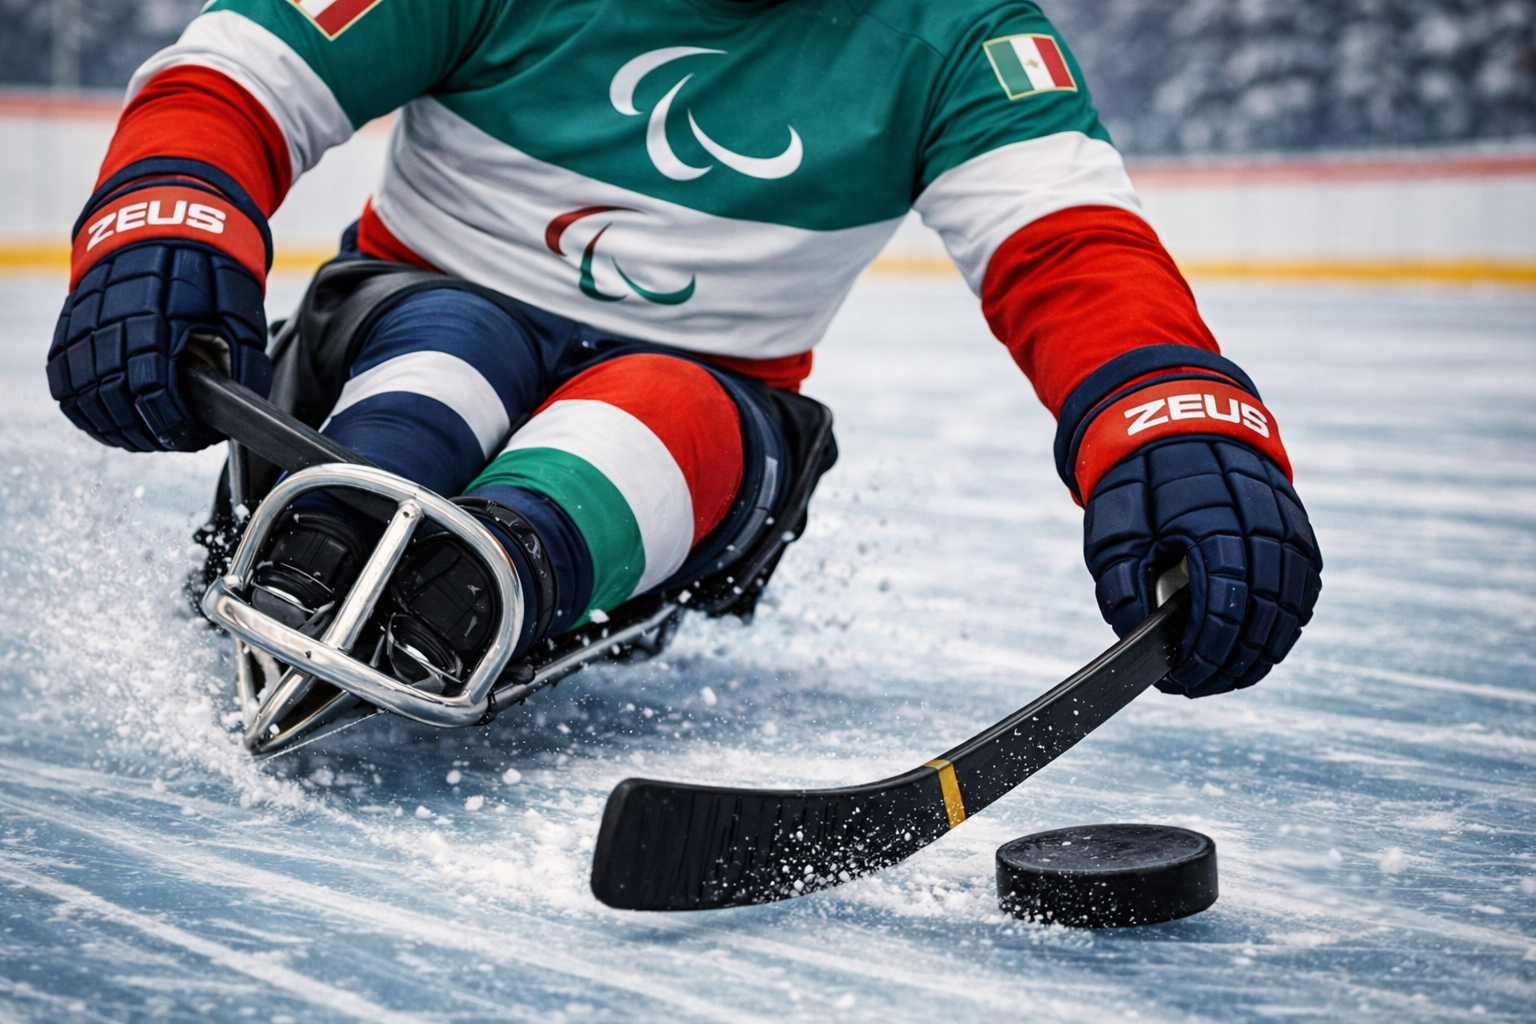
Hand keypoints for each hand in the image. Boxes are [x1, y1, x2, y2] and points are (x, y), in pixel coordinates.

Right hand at [46, 180, 271, 450]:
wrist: (162, 214)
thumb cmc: (207, 261)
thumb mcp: (239, 307)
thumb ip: (245, 358)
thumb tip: (249, 406)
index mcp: (155, 320)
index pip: (155, 393)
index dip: (175, 425)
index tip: (195, 436)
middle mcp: (110, 323)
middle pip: (116, 402)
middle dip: (148, 432)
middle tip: (174, 438)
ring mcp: (83, 323)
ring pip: (84, 396)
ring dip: (114, 426)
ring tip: (144, 435)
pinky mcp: (69, 323)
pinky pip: (62, 377)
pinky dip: (82, 405)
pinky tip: (108, 416)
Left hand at [1083, 437, 1321, 695]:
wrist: (1179, 417)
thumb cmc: (1139, 478)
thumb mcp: (1113, 529)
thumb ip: (1121, 585)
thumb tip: (1135, 636)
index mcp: (1214, 527)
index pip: (1221, 611)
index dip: (1203, 654)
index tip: (1180, 679)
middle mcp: (1262, 529)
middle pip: (1261, 618)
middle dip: (1230, 662)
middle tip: (1200, 685)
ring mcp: (1288, 527)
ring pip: (1289, 608)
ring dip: (1262, 650)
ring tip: (1228, 675)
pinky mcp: (1299, 527)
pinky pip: (1303, 587)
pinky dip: (1285, 622)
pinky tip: (1259, 645)